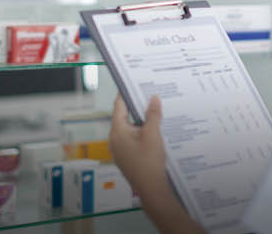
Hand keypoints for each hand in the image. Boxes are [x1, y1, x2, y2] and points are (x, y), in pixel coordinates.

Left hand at [110, 95, 205, 233]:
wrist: (151, 190)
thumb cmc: (149, 163)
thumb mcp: (153, 134)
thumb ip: (153, 115)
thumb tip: (153, 98)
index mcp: (117, 131)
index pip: (119, 105)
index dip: (127, 93)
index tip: (133, 82)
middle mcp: (115, 139)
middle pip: (125, 116)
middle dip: (138, 107)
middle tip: (151, 95)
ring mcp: (120, 149)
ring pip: (131, 128)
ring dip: (143, 121)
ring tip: (157, 113)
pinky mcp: (127, 156)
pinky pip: (134, 139)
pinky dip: (143, 133)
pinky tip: (156, 132)